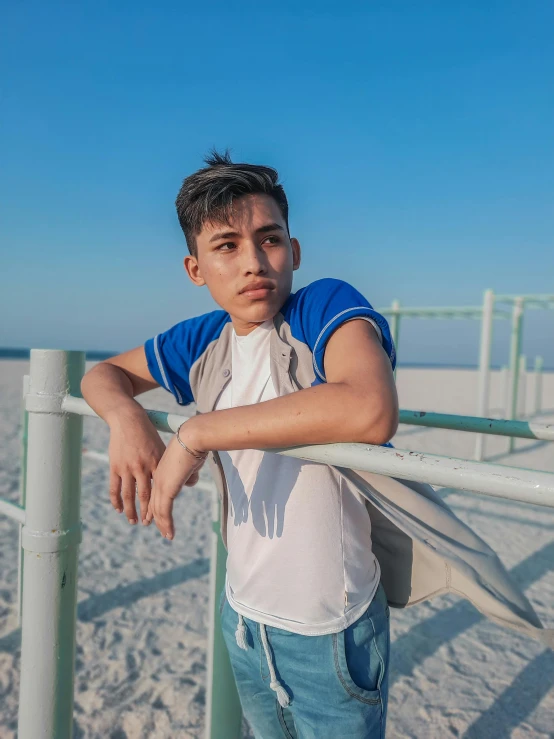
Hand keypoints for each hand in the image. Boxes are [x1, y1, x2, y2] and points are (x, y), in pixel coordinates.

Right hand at [107, 406, 165, 524]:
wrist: (128, 419)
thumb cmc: (149, 433)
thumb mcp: (163, 448)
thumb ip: (173, 466)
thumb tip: (191, 482)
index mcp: (156, 463)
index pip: (161, 489)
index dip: (162, 504)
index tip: (164, 518)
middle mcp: (142, 467)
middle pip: (145, 496)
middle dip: (147, 513)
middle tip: (149, 525)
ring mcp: (127, 467)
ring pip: (129, 495)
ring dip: (131, 511)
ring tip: (134, 521)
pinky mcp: (115, 466)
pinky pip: (115, 487)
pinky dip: (116, 500)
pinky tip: (118, 509)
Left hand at [146, 421, 206, 539]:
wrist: (191, 437)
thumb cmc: (194, 444)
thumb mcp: (188, 460)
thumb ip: (187, 473)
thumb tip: (190, 481)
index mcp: (159, 469)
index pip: (153, 490)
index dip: (152, 502)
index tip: (151, 512)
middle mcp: (156, 478)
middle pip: (152, 501)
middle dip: (152, 515)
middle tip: (149, 525)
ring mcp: (160, 484)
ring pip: (157, 509)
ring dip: (161, 524)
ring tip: (166, 535)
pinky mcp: (167, 489)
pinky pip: (165, 511)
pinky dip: (167, 524)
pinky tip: (169, 533)